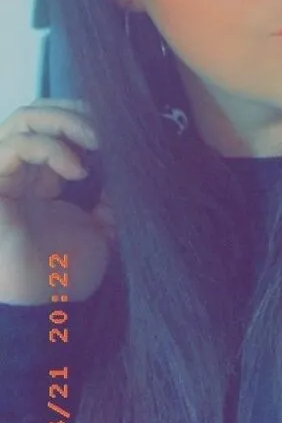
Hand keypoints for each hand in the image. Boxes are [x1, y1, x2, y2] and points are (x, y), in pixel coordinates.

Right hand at [0, 99, 113, 304]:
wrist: (46, 311)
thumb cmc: (66, 277)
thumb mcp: (101, 231)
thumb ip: (110, 200)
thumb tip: (128, 170)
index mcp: (40, 180)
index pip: (55, 126)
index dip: (85, 120)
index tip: (118, 131)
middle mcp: (19, 173)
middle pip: (38, 113)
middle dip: (75, 112)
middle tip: (106, 128)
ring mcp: (2, 176)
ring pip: (23, 119)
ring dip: (64, 121)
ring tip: (96, 140)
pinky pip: (12, 146)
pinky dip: (49, 148)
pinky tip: (77, 170)